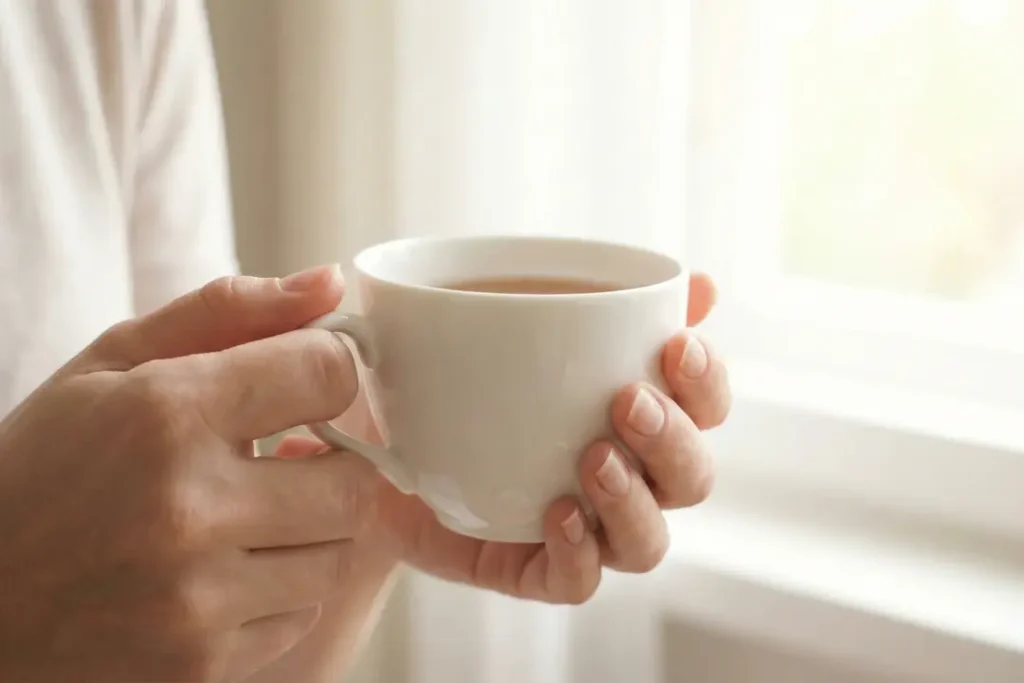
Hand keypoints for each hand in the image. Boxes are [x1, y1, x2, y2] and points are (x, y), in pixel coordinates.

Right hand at [0, 268, 387, 682]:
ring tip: (248, 512)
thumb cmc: (40, 469)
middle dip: (333, 461)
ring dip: (310, 527)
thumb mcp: (111, 366)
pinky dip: (279, 588)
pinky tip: (223, 569)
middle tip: (287, 454)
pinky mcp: (200, 664)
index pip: (328, 374)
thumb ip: (226, 312)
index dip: (328, 369)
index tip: (305, 381)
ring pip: (338, 553)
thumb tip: (331, 282)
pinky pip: (301, 614)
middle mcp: (189, 509)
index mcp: (166, 414)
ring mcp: (195, 599)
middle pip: (354, 479)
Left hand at [276, 273, 728, 603]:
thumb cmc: (442, 372)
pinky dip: (577, 552)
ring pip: (649, 540)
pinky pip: (578, 581)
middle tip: (626, 400)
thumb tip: (695, 281)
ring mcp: (580, 528)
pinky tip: (554, 513)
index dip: (707, 379)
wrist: (365, 439)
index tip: (676, 341)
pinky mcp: (532, 569)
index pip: (703, 403)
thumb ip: (580, 294)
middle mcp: (619, 473)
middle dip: (673, 439)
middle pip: (692, 476)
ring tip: (592, 459)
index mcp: (628, 409)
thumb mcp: (490, 316)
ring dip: (634, 501)